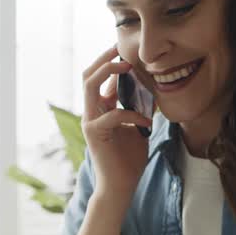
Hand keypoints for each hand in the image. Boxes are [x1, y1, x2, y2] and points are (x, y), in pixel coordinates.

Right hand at [81, 46, 151, 204]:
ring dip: (108, 72)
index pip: (100, 78)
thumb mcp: (136, 127)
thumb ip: (136, 108)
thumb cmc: (129, 158)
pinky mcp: (95, 134)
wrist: (121, 185)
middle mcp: (91, 112)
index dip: (112, 63)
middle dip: (104, 58)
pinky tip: (147, 122)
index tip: (128, 52)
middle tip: (120, 49)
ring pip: (90, 86)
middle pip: (88, 75)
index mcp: (100, 109)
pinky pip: (112, 114)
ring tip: (128, 67)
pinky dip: (132, 114)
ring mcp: (90, 122)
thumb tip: (145, 89)